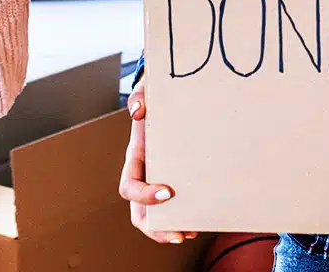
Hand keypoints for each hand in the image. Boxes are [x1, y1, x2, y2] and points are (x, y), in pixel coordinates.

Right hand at [118, 83, 197, 243]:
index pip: (128, 187)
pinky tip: (201, 224)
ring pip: (154, 217)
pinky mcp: (175, 183)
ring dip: (168, 230)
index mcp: (135, 159)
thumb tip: (138, 111)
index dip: (143, 195)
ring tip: (190, 234)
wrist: (170, 101)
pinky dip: (184, 219)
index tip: (167, 193)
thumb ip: (139, 97)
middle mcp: (144, 175)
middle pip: (138, 212)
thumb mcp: (146, 93)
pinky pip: (173, 209)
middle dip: (154, 228)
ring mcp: (158, 181)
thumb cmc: (156, 99)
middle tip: (178, 234)